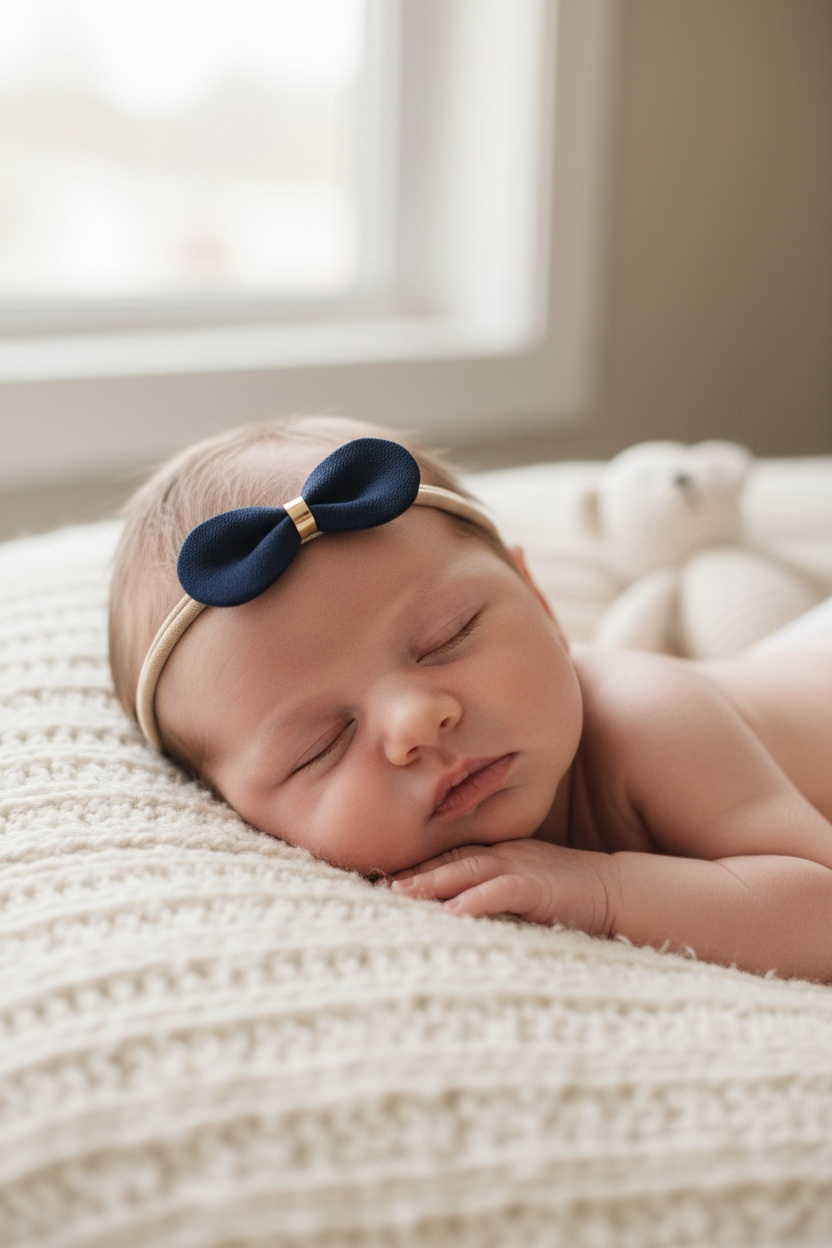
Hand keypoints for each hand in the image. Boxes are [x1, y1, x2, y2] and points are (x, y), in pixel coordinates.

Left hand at [390, 838, 614, 934]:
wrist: (618, 891)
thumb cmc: (569, 894)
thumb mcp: (524, 885)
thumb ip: (493, 889)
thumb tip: (454, 909)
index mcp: (499, 855)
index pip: (449, 858)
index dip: (415, 867)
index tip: (381, 880)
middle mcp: (505, 856)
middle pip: (450, 861)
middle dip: (413, 873)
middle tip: (377, 886)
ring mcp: (522, 869)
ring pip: (468, 871)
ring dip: (433, 882)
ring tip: (401, 893)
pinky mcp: (540, 890)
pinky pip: (504, 892)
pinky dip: (478, 899)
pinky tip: (455, 911)